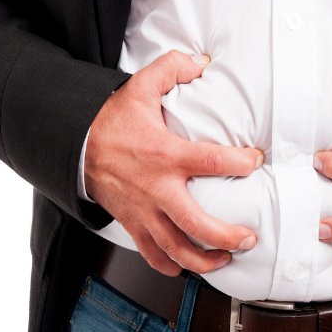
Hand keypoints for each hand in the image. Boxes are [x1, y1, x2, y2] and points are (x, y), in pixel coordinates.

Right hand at [85, 50, 263, 275]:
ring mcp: (143, 211)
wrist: (75, 147)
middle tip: (248, 238)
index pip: (212, 160)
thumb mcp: (140, 87)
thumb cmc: (113, 121)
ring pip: (175, 248)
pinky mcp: (132, 223)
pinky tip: (186, 268)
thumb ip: (172, 69)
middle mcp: (156, 188)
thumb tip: (202, 63)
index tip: (256, 161)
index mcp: (165, 154)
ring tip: (226, 259)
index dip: (241, 162)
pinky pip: (151, 253)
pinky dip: (169, 266)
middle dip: (226, 236)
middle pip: (195, 223)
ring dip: (203, 260)